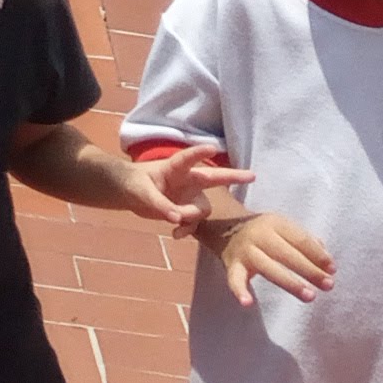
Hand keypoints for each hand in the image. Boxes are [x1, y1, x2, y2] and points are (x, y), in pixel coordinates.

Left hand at [135, 139, 253, 230]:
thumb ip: (159, 204)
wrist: (130, 194)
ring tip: (174, 221)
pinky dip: (186, 230)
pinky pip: (193, 223)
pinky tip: (175, 235)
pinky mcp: (185, 211)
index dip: (199, 153)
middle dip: (232, 176)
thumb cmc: (134, 184)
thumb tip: (177, 218)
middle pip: (213, 177)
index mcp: (173, 168)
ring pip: (202, 209)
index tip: (212, 148)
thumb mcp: (141, 192)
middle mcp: (186, 180)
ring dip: (191, 217)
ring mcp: (189, 196)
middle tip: (252, 176)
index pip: (187, 158)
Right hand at [204, 208, 335, 305]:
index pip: (300, 239)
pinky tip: (247, 303)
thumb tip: (326, 261)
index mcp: (275, 223)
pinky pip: (234, 279)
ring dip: (290, 283)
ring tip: (309, 296)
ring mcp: (245, 250)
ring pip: (268, 267)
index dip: (318, 254)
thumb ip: (306, 241)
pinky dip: (239, 290)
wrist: (225, 227)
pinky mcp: (232, 265)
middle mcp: (259, 235)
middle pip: (286, 254)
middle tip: (328, 285)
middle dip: (309, 270)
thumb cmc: (266, 232)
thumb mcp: (285, 228)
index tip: (332, 270)